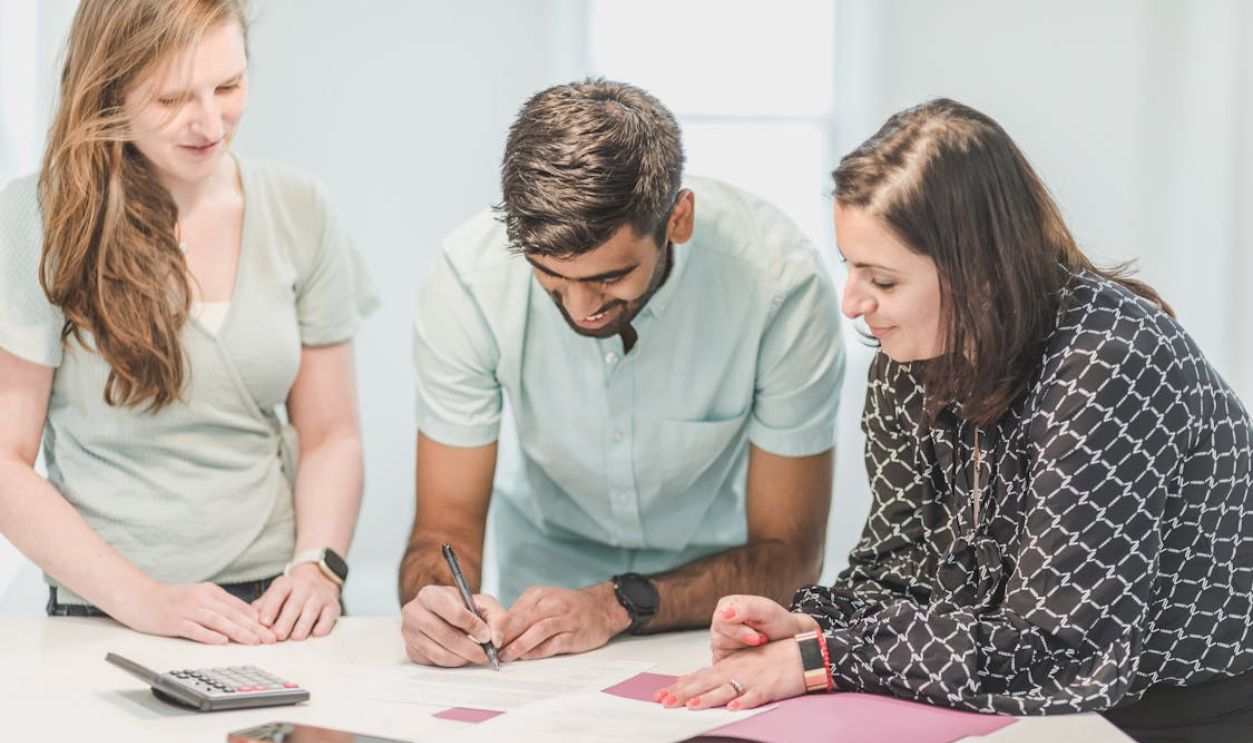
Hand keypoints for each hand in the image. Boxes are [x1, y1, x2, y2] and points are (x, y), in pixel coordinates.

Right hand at [115, 580, 276, 644]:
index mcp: (210, 592)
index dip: (257, 619)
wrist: (138, 597)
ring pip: (218, 621)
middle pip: (232, 614)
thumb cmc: (171, 601)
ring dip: (238, 631)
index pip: (239, 606)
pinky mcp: (174, 620)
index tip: (272, 630)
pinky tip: (222, 641)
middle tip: (269, 638)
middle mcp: (201, 598)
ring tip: (253, 641)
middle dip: (254, 627)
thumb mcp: (198, 598)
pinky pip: (194, 629)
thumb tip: (244, 619)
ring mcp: (187, 609)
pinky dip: (209, 635)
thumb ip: (218, 606)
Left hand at [252, 563, 341, 640]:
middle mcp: (304, 587)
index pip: (277, 593)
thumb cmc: (292, 593)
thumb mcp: (276, 593)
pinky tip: (317, 633)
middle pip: (295, 604)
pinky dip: (324, 624)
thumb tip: (249, 620)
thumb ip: (263, 605)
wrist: (320, 579)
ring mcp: (320, 595)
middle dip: (286, 620)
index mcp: (286, 584)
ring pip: (312, 609)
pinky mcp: (333, 605)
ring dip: (304, 624)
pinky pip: (329, 615)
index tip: (263, 622)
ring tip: (296, 637)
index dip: (270, 607)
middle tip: (278, 635)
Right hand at [401, 584, 505, 666]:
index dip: (473, 626)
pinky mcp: (411, 650)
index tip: (487, 636)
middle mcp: (414, 612)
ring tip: (476, 656)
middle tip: (485, 655)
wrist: (442, 614)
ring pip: (439, 652)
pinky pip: (434, 662)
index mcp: (430, 594)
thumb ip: (495, 618)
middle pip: (445, 635)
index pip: (454, 612)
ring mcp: (409, 633)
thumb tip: (496, 640)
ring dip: (462, 658)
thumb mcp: (481, 604)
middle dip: (470, 648)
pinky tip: (462, 657)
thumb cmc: (463, 607)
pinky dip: (452, 663)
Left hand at [498, 583, 629, 661]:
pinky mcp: (575, 635)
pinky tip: (527, 657)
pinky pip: (553, 644)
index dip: (497, 627)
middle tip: (491, 649)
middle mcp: (552, 604)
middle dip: (504, 636)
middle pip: (523, 620)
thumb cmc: (568, 607)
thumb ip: (524, 613)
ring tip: (506, 656)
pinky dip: (538, 651)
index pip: (513, 611)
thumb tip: (499, 631)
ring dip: (519, 645)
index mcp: (539, 595)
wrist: (602, 608)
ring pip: (537, 631)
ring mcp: (565, 619)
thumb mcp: (544, 601)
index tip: (485, 639)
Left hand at [657, 638, 807, 710]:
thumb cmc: (770, 659)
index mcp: (727, 667)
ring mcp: (751, 679)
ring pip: (727, 690)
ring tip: (693, 705)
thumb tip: (692, 684)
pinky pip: (755, 695)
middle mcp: (735, 671)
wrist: (800, 653)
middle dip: (685, 694)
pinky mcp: (769, 687)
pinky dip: (745, 701)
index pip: (698, 678)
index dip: (679, 687)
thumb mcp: (739, 663)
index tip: (660, 695)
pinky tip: (735, 707)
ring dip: (709, 698)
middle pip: (706, 684)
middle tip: (666, 703)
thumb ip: (717, 675)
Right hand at [710, 595, 817, 661]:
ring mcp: (720, 642)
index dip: (738, 631)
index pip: (720, 620)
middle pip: (718, 638)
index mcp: (726, 606)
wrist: (788, 638)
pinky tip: (752, 655)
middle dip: (743, 642)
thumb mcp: (766, 610)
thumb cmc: (778, 622)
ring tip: (758, 645)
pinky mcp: (723, 659)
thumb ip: (745, 608)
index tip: (756, 636)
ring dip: (744, 651)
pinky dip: (740, 663)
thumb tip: (724, 613)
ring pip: (721, 652)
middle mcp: (720, 625)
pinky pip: (723, 667)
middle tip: (762, 639)